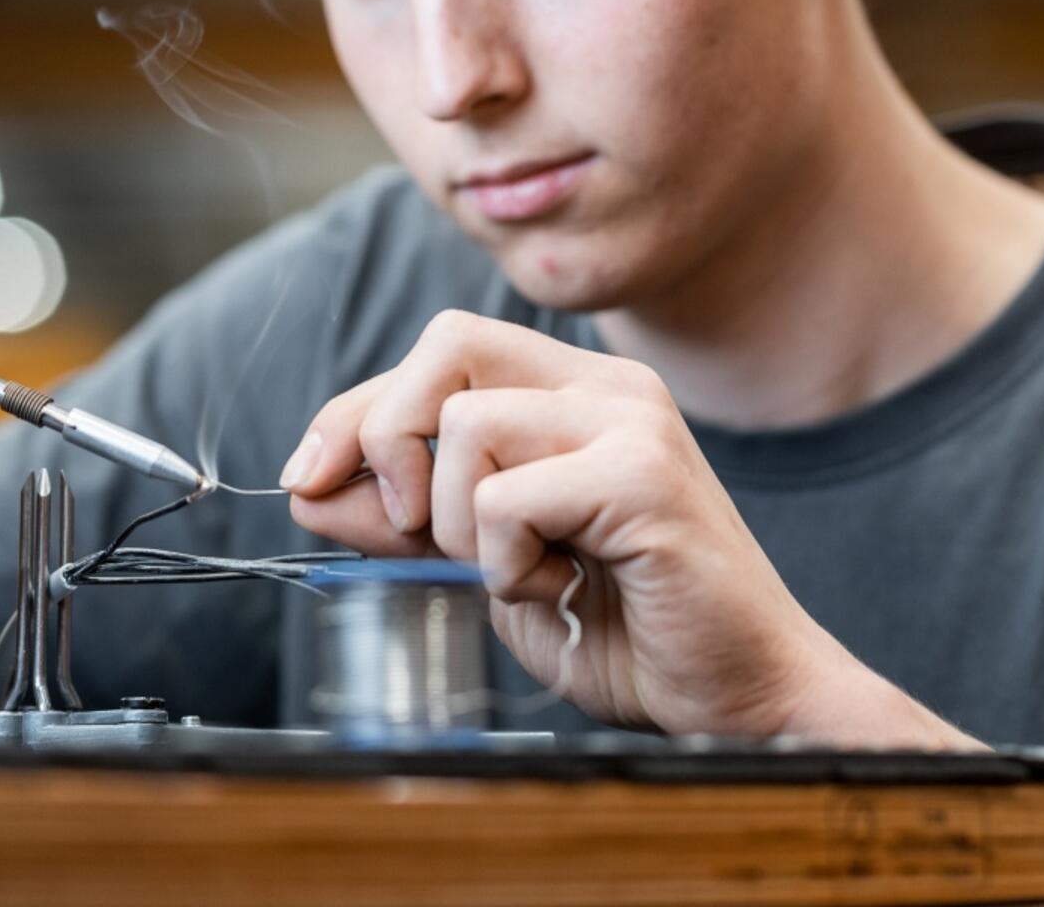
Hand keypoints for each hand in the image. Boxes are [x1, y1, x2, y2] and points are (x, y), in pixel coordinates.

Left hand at [282, 310, 944, 742]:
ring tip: (524, 572)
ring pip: (467, 424)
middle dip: (389, 436)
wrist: (736, 699)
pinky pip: (506, 496)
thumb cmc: (625, 631)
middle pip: (447, 344)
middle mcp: (606, 386)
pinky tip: (559, 586)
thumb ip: (407, 518)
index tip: (307, 477)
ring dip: (459, 524)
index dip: (358, 410)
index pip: (442, 351)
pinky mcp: (643, 473)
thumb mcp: (487, 567)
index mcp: (574, 391)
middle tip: (410, 529)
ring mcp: (630, 421)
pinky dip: (504, 560)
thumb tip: (310, 485)